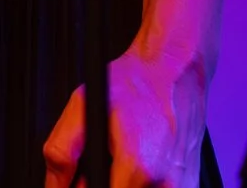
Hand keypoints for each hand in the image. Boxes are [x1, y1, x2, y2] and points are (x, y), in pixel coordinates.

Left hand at [42, 46, 210, 187]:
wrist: (174, 72)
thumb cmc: (136, 85)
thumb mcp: (84, 106)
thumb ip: (63, 150)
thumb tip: (55, 183)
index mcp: (138, 168)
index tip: (80, 178)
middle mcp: (166, 185)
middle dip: (101, 183)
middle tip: (97, 162)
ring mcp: (182, 187)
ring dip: (122, 183)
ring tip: (118, 156)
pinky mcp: (191, 184)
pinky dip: (142, 182)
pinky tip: (138, 161)